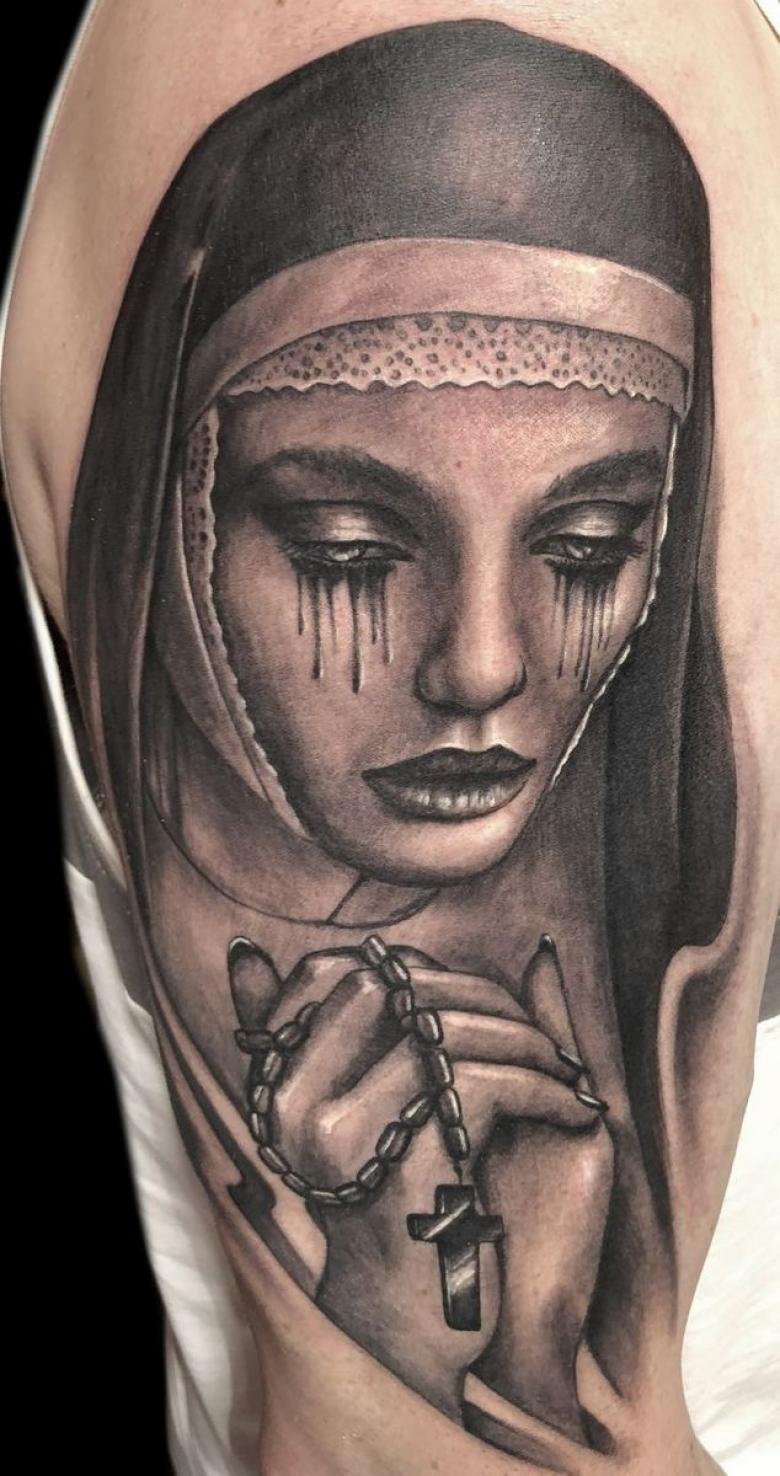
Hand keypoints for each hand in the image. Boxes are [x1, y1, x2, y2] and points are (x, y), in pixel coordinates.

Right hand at [228, 936, 606, 1423]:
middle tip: (538, 1035)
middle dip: (483, 997)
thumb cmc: (403, 1207)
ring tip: (566, 1073)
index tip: (478, 1007)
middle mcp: (294, 1106)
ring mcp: (345, 1136)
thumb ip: (324, 1030)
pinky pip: (485, 1082)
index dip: (419, 971)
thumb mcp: (364, 1110)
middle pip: (396, 987)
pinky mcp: (409, 1168)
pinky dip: (545, 1087)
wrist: (421, 1331)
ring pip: (448, 1029)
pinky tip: (573, 1110)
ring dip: (530, 1043)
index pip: (336, 973)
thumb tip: (248, 949)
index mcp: (279, 1089)